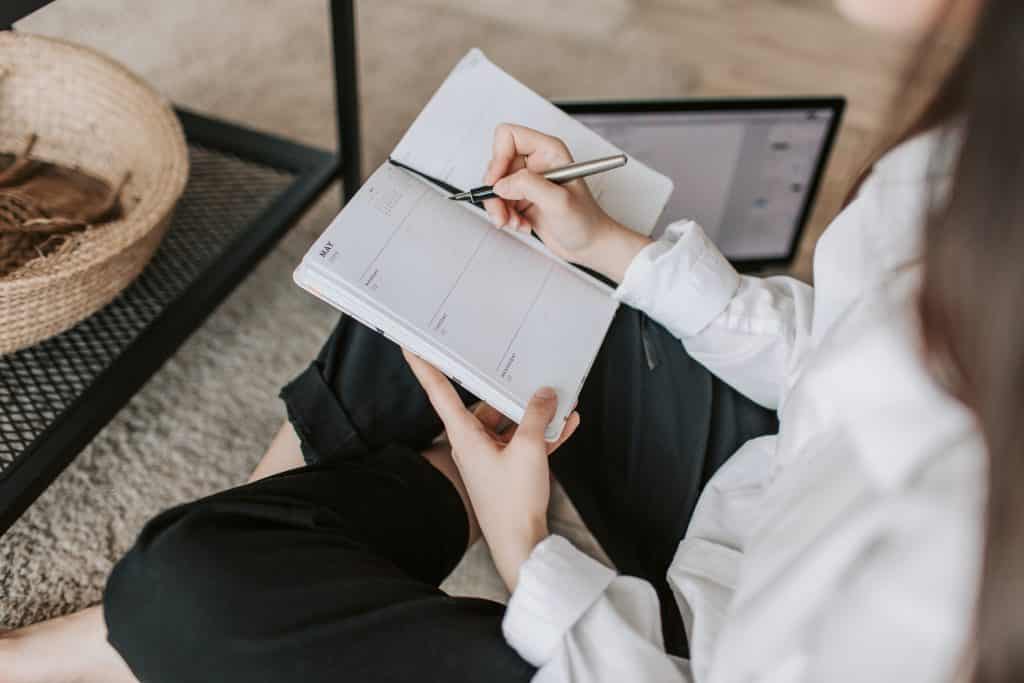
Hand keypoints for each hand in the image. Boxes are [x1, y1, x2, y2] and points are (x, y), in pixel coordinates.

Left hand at [403, 349, 579, 590]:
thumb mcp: (530, 449)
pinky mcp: (506, 470)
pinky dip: (542, 434)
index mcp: (464, 436)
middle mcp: (471, 444)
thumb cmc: (514, 503)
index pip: (439, 391)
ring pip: (509, 424)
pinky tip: (566, 424)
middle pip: (486, 406)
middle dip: (511, 394)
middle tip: (529, 375)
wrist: (521, 546)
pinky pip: (522, 443)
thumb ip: (537, 416)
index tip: (411, 344)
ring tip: (560, 403)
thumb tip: (544, 394)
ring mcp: (488, 458)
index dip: (424, 366)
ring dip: (534, 415)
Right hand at [483, 123, 651, 282]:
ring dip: (499, 208)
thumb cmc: (586, 221)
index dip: (498, 158)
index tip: (496, 183)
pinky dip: (505, 216)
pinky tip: (521, 225)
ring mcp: (529, 180)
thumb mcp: (559, 202)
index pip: (509, 136)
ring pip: (495, 186)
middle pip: (497, 164)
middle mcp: (537, 161)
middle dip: (496, 191)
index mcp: (548, 150)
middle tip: (502, 212)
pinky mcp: (523, 198)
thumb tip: (501, 184)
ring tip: (514, 223)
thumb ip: (528, 186)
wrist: (590, 245)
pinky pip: (499, 201)